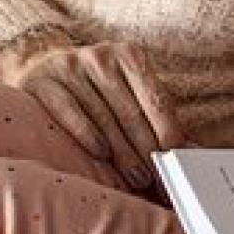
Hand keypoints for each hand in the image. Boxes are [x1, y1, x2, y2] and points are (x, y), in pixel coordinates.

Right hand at [0, 35, 184, 189]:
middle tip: (158, 177)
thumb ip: (156, 113)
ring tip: (137, 178)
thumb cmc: (99, 84)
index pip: (155, 98)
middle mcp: (102, 58)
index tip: (176, 155)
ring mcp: (71, 69)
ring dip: (123, 152)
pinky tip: (102, 154)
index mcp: (130, 56)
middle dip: (146, 148)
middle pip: (130, 112)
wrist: (42, 65)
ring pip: (104, 118)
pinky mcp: (44, 83)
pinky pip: (70, 112)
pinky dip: (87, 134)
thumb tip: (190, 147)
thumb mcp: (129, 88)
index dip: (168, 129)